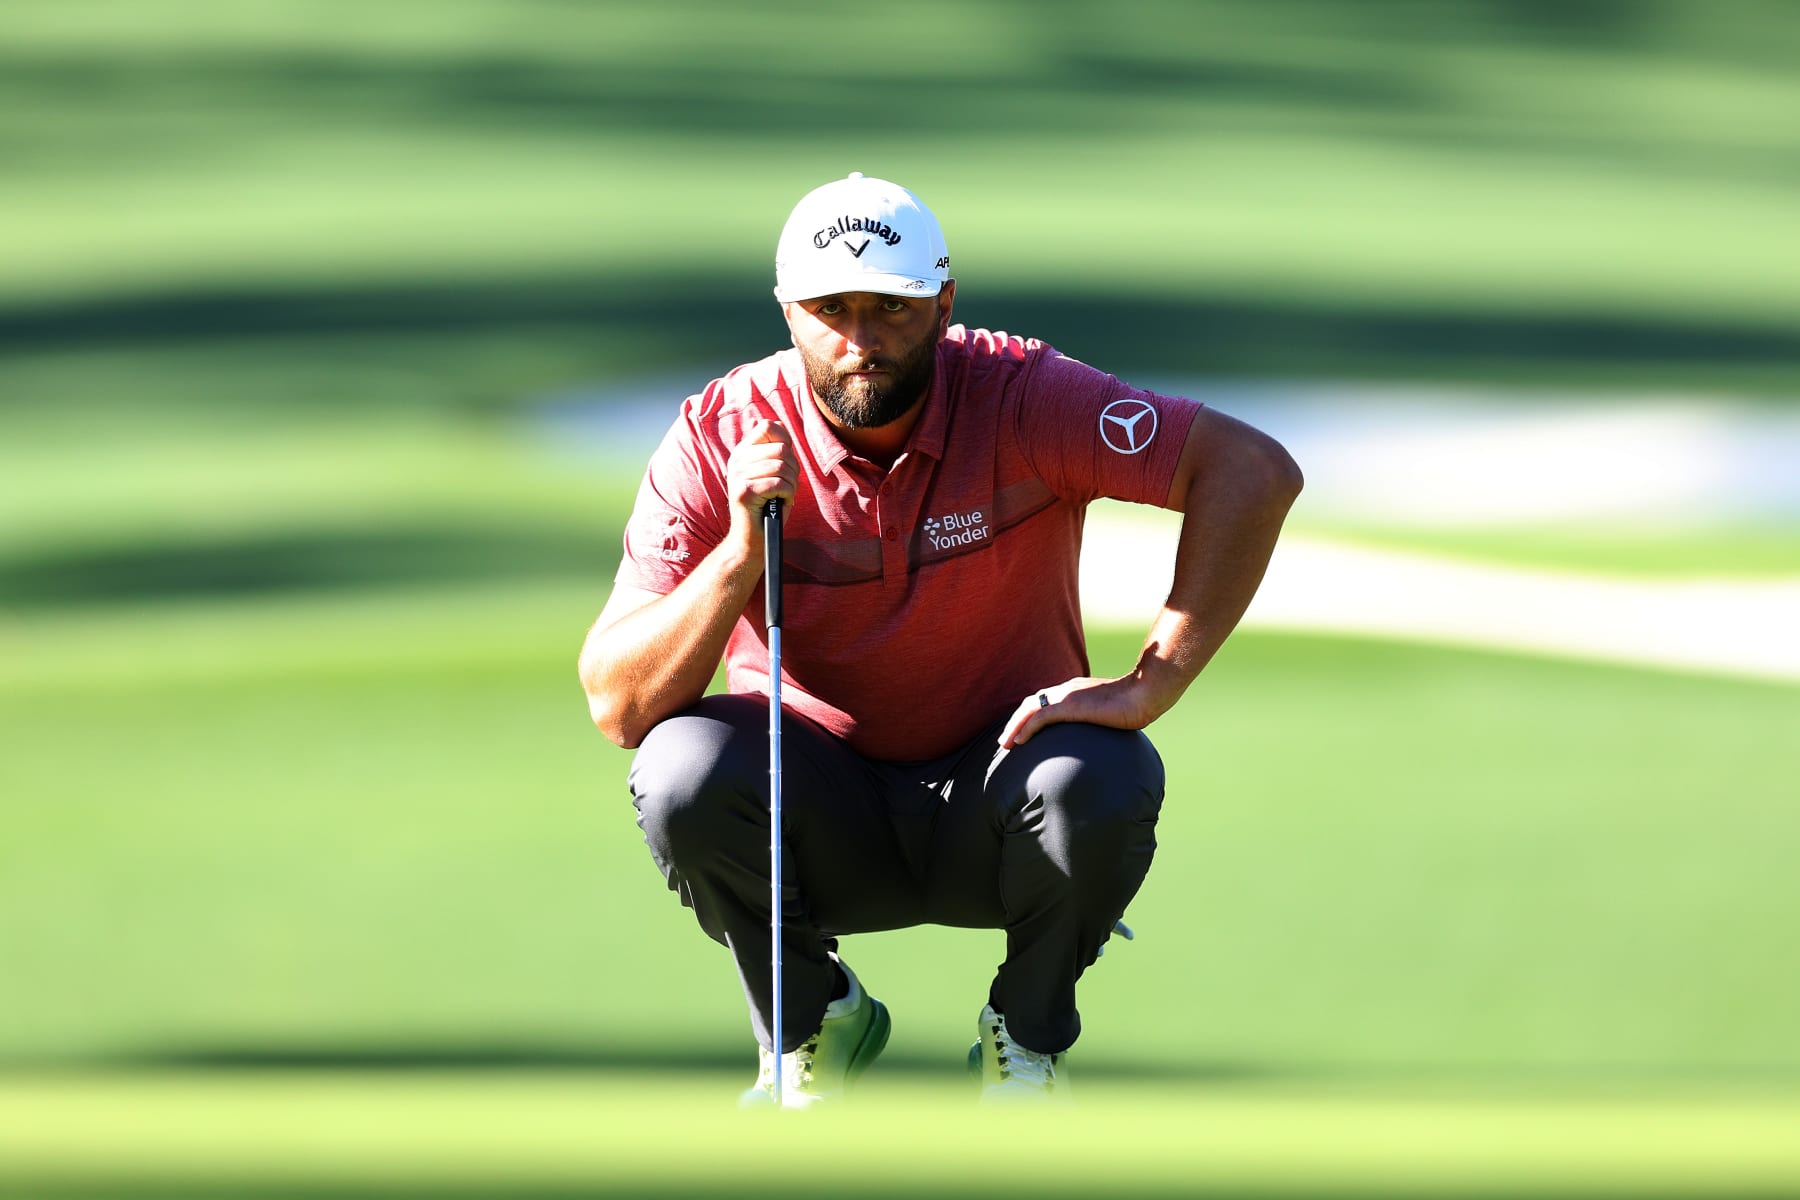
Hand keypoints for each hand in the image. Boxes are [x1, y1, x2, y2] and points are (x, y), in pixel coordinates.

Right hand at [727, 418, 797, 539]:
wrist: (752, 538)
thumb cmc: (768, 505)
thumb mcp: (771, 472)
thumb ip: (775, 449)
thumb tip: (779, 423)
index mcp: (742, 452)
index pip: (768, 426)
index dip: (785, 440)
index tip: (787, 461)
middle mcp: (736, 460)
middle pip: (781, 449)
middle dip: (793, 469)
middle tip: (787, 486)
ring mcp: (737, 475)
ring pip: (782, 467)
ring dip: (791, 484)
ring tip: (783, 495)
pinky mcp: (743, 491)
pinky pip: (779, 484)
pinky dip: (788, 495)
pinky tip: (780, 502)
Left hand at [999, 675, 1161, 748]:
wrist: (1144, 695)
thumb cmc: (1134, 704)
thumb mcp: (1111, 711)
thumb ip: (1099, 718)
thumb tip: (1102, 730)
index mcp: (1075, 691)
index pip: (1044, 701)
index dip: (1028, 716)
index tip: (1020, 733)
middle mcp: (1066, 690)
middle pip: (1031, 703)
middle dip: (1015, 722)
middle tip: (1005, 741)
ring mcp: (1067, 696)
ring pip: (1030, 710)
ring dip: (1014, 727)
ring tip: (1006, 744)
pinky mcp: (1070, 706)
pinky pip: (1040, 717)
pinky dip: (1025, 728)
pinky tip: (1019, 741)